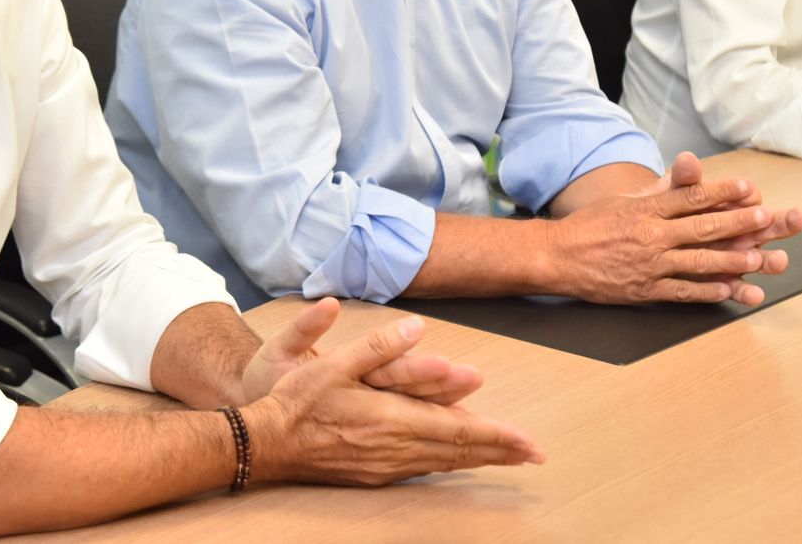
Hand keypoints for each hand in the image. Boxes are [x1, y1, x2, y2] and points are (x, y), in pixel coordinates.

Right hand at [243, 312, 544, 486]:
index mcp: (391, 419)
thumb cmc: (297, 401)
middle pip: (459, 452)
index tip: (528, 442)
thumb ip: (379, 345)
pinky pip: (423, 470)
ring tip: (508, 457)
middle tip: (535, 455)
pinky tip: (458, 460)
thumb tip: (418, 327)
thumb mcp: (334, 364)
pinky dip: (450, 463)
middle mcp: (395, 448)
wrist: (266, 443)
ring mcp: (385, 466)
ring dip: (479, 460)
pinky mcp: (373, 474)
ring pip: (444, 464)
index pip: (458, 430)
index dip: (497, 436)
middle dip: (500, 451)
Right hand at [544, 152, 801, 305]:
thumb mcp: (622, 200)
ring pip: (699, 262)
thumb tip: (685, 174)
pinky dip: (708, 291)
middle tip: (766, 218)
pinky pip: (683, 291)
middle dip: (738, 223)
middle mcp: (651, 235)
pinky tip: (729, 290)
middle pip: (702, 227)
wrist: (558, 257)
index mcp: (645, 209)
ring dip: (731, 260)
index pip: (690, 197)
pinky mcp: (645, 290)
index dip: (722, 192)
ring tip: (758, 258)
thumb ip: (656, 192)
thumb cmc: (589, 224)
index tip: (748, 188)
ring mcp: (649, 264)